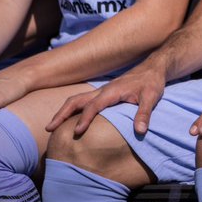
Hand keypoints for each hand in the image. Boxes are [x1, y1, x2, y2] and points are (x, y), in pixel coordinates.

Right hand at [46, 56, 167, 137]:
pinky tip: (69, 120)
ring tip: (52, 125)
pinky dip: (72, 109)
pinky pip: (83, 101)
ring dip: (64, 111)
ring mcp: (102, 92)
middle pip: (76, 100)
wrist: (153, 69)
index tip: (76, 132)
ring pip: (77, 99)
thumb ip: (145, 113)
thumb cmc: (152, 83)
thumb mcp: (152, 97)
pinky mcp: (103, 94)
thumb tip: (140, 131)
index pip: (94, 106)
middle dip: (62, 113)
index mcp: (111, 92)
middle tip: (49, 128)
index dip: (85, 119)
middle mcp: (103, 91)